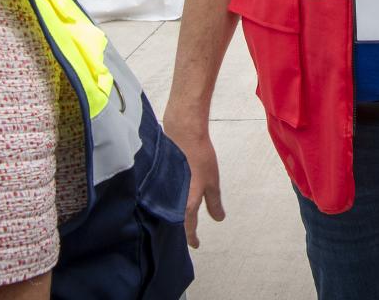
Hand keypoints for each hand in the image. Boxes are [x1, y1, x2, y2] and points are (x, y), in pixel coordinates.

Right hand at [163, 111, 224, 247]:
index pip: (187, 228)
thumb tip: (219, 218)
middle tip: (188, 236)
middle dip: (181, 230)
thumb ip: (214, 202)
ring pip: (168, 210)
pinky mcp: (160, 179)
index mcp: (184, 204)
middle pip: (174, 222)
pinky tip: (174, 200)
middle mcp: (171, 200)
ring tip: (182, 221)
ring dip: (175, 217)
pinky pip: (164, 198)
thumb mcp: (212, 182)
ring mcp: (163, 190)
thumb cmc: (198, 156)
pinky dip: (169, 203)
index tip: (195, 245)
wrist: (183, 133)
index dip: (192, 238)